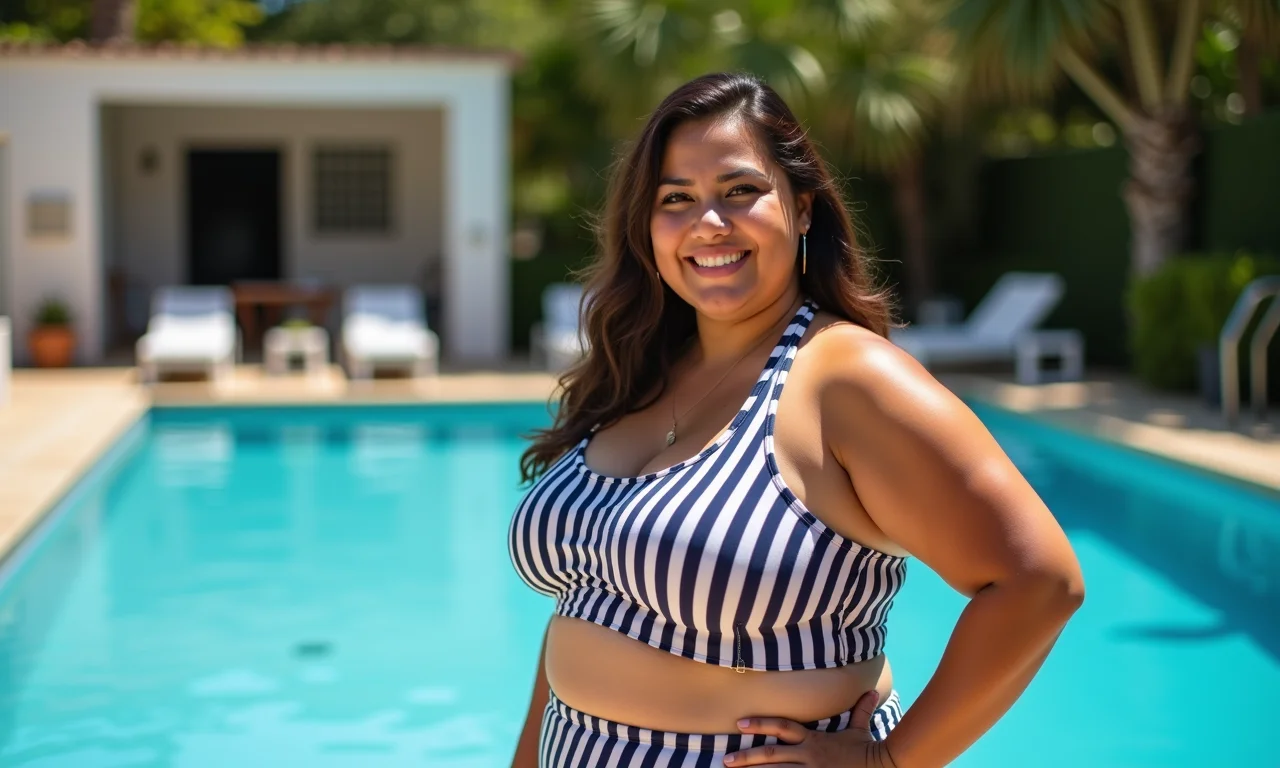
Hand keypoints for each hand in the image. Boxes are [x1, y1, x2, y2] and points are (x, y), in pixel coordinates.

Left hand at [725, 689, 898, 767]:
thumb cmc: (869, 752)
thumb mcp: (861, 730)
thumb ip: (861, 711)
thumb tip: (870, 691)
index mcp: (814, 740)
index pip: (783, 727)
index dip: (761, 724)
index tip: (741, 723)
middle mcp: (808, 756)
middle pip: (771, 755)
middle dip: (747, 757)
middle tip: (726, 759)